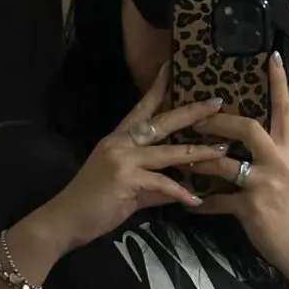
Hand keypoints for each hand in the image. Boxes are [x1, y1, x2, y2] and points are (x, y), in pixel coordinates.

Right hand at [32, 63, 229, 252]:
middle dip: (192, 113)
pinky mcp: (126, 180)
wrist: (66, 219)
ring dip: (198, 153)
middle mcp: (121, 143)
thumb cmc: (94, 204)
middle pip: (162, 122)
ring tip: (222, 151)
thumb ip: (155, 185)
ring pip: (168, 152)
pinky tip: (196, 200)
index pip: (142, 108)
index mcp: (119, 139)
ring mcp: (123, 159)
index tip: (173, 69)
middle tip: (217, 102)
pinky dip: (180, 192)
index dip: (158, 88)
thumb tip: (180, 188)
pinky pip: (162, 184)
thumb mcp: (128, 189)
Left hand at [190, 54, 288, 265]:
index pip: (284, 111)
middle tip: (198, 117)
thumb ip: (272, 157)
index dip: (278, 84)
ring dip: (200, 159)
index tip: (270, 58)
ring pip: (225, 163)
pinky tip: (190, 204)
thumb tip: (250, 141)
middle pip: (249, 129)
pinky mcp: (251, 208)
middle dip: (220, 121)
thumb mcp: (288, 177)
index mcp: (288, 152)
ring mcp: (264, 185)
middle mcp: (278, 163)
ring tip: (182, 157)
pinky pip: (218, 201)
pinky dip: (201, 203)